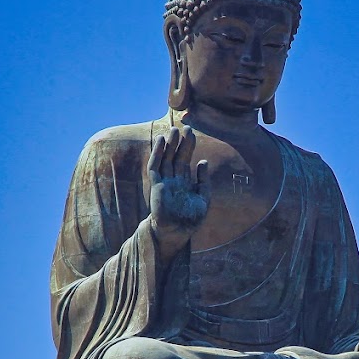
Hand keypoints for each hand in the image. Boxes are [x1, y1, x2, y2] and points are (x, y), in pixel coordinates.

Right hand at [148, 126, 209, 250]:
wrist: (178, 231)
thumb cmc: (191, 218)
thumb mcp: (203, 197)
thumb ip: (203, 180)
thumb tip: (203, 162)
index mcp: (184, 182)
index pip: (185, 160)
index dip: (188, 146)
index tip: (192, 132)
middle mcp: (173, 179)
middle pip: (176, 156)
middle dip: (180, 142)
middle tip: (185, 127)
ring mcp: (164, 181)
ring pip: (165, 159)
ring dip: (169, 145)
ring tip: (173, 130)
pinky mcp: (156, 185)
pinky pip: (155, 167)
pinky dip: (157, 154)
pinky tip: (161, 142)